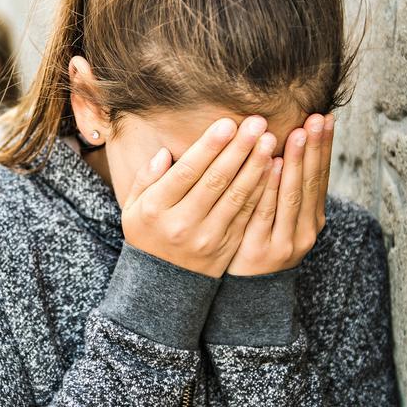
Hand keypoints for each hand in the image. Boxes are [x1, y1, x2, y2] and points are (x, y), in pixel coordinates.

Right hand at [121, 116, 277, 276]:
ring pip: (236, 196)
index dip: (209, 147)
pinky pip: (247, 214)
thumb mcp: (134, 207)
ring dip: (255, 166)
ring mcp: (207, 237)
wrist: (162, 283)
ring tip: (269, 140)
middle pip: (215, 180)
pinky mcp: (227, 246)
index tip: (228, 123)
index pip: (187, 172)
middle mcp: (182, 223)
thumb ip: (146, 178)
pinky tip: (273, 169)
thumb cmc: (148, 234)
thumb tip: (165, 153)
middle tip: (257, 123)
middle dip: (238, 149)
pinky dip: (262, 190)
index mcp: (156, 209)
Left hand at [227, 113, 333, 275]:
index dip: (324, 147)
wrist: (246, 293)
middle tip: (316, 118)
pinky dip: (272, 188)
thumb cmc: (258, 244)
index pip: (320, 176)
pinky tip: (274, 165)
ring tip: (299, 133)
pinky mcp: (263, 250)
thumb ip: (283, 188)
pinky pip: (266, 212)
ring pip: (292, 196)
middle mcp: (306, 229)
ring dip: (297, 163)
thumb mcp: (278, 218)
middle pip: (311, 183)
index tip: (325, 117)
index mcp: (312, 218)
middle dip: (314, 148)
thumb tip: (287, 144)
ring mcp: (286, 241)